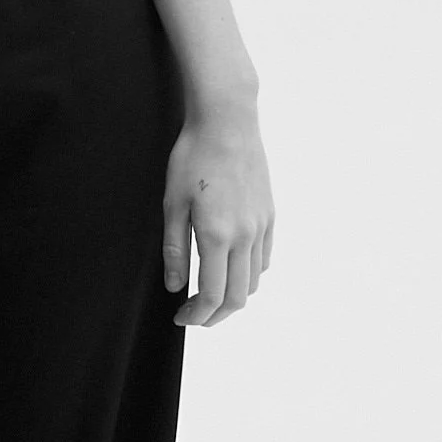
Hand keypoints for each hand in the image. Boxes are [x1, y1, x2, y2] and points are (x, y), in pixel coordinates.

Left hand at [163, 105, 273, 325]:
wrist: (227, 122)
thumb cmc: (192, 158)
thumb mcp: (172, 203)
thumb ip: (174, 249)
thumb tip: (175, 286)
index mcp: (217, 236)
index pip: (212, 295)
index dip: (196, 315)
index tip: (180, 318)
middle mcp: (245, 236)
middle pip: (237, 296)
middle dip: (215, 315)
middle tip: (193, 316)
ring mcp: (261, 226)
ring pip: (254, 280)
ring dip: (233, 296)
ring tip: (210, 294)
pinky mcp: (270, 215)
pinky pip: (264, 258)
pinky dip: (249, 274)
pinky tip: (231, 269)